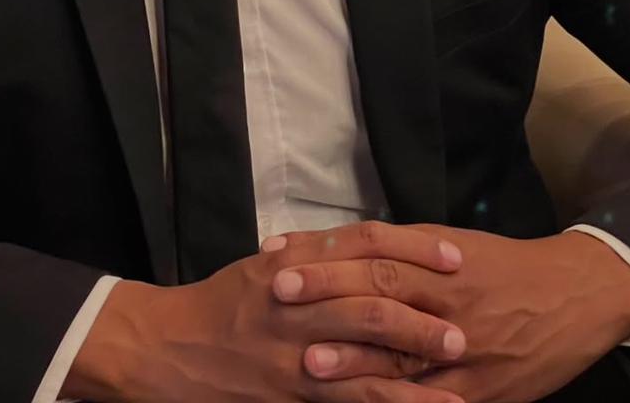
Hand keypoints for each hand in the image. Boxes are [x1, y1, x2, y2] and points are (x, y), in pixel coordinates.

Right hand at [66, 220, 469, 402]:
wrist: (164, 351)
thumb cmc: (216, 307)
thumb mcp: (257, 269)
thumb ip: (301, 255)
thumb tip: (342, 242)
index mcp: (293, 263)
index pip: (362, 244)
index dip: (412, 247)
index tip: (453, 254)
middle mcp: (297, 300)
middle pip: (372, 294)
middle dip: (423, 305)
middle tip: (465, 315)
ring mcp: (295, 350)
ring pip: (366, 348)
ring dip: (417, 354)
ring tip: (460, 358)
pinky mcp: (292, 393)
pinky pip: (350, 399)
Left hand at [270, 224, 629, 402]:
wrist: (573, 295)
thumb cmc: (502, 265)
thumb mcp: (450, 244)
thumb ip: (398, 249)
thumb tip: (338, 247)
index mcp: (435, 261)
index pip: (371, 255)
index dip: (324, 257)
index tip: (279, 260)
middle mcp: (446, 300)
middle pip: (378, 296)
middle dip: (326, 298)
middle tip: (276, 298)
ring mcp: (465, 350)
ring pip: (403, 356)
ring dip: (354, 362)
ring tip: (309, 365)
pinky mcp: (484, 391)